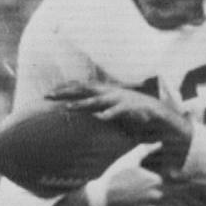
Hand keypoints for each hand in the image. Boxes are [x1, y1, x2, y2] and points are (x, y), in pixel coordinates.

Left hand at [47, 81, 191, 154]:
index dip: (64, 89)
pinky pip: (117, 111)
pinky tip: (99, 118)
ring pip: (97, 100)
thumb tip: (82, 114)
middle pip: (83, 90)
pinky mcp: (130, 108)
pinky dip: (108, 114)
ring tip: (68, 107)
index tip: (47, 94)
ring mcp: (119, 99)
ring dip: (82, 103)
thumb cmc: (132, 113)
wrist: (158, 113)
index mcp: (104, 92)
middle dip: (65, 92)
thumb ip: (97, 109)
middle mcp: (109, 92)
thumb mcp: (111, 110)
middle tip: (48, 96)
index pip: (80, 87)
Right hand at [86, 142, 165, 205]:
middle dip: (146, 193)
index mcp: (154, 181)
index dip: (146, 179)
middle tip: (131, 190)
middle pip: (155, 194)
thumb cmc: (114, 176)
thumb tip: (159, 144)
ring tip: (127, 201)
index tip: (135, 179)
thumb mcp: (128, 159)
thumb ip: (145, 149)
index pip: (156, 180)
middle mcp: (154, 196)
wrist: (99, 198)